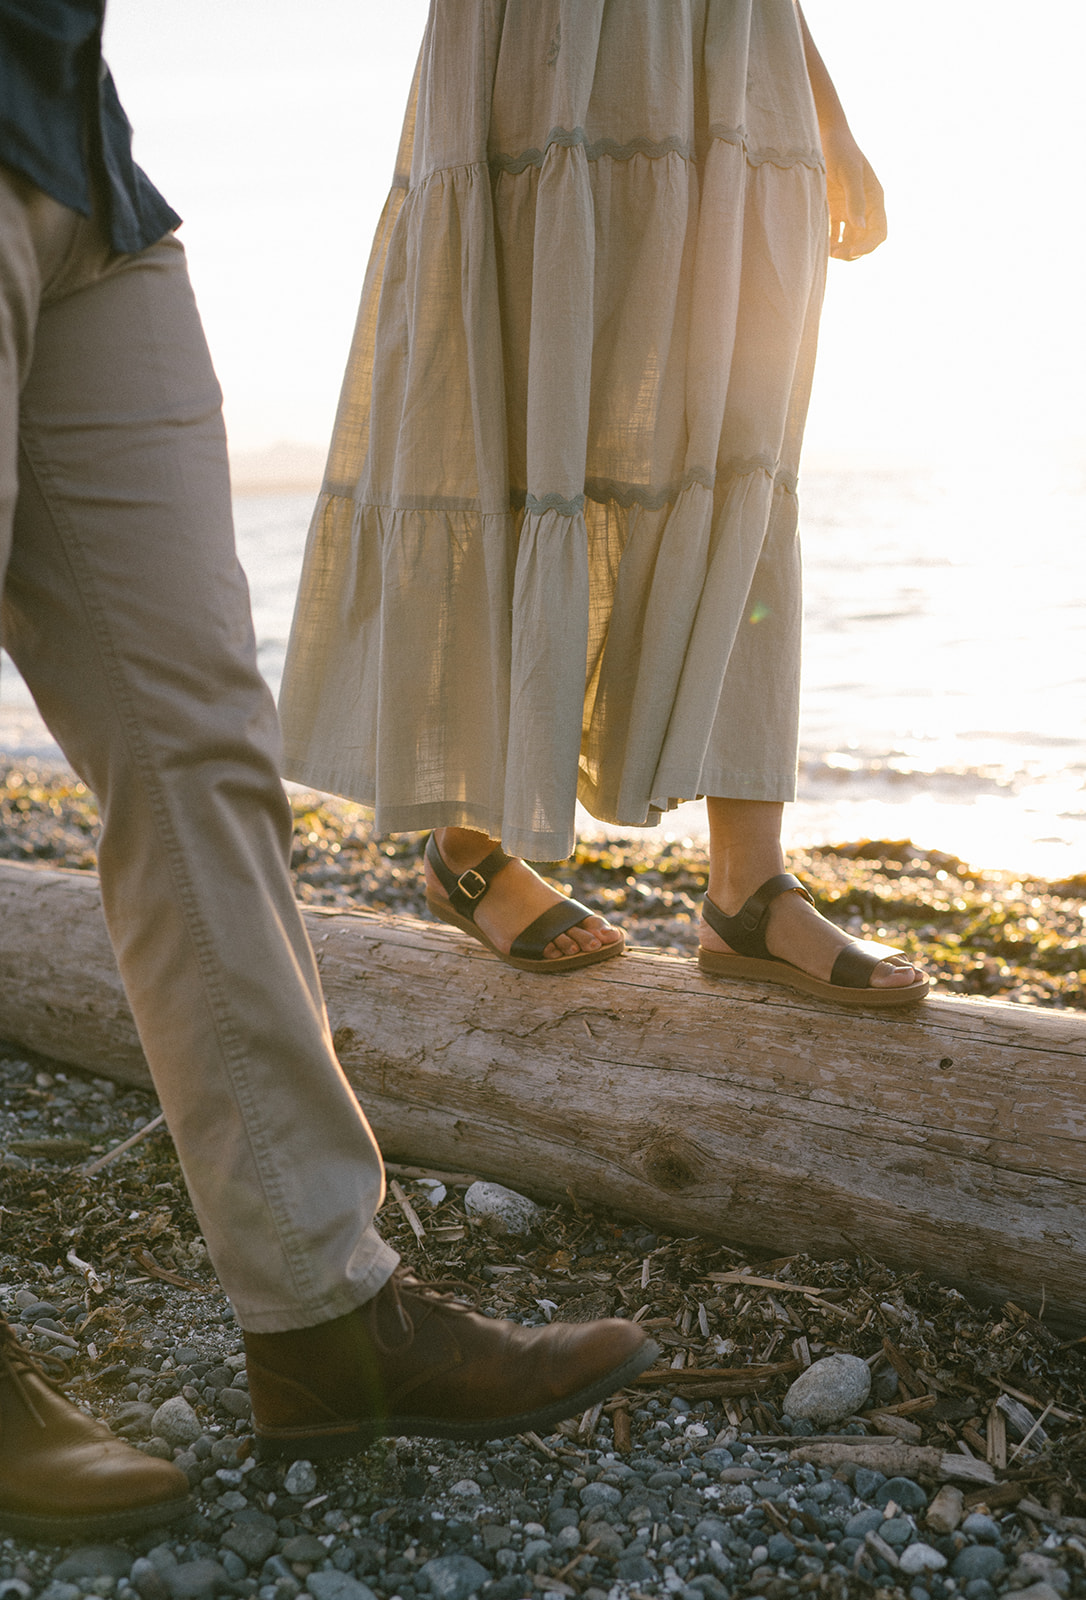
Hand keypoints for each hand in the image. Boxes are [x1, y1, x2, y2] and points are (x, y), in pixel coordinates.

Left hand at [822, 122, 886, 260]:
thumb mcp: (850, 173)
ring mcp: (849, 209)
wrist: (824, 137)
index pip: (879, 232)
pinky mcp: (834, 209)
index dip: (868, 246)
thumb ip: (855, 199)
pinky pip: (835, 233)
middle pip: (864, 240)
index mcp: (875, 199)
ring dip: (841, 249)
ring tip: (827, 250)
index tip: (852, 251)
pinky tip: (819, 243)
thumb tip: (860, 227)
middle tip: (835, 254)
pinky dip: (830, 241)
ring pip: (850, 239)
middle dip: (853, 251)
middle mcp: (864, 207)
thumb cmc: (841, 150)